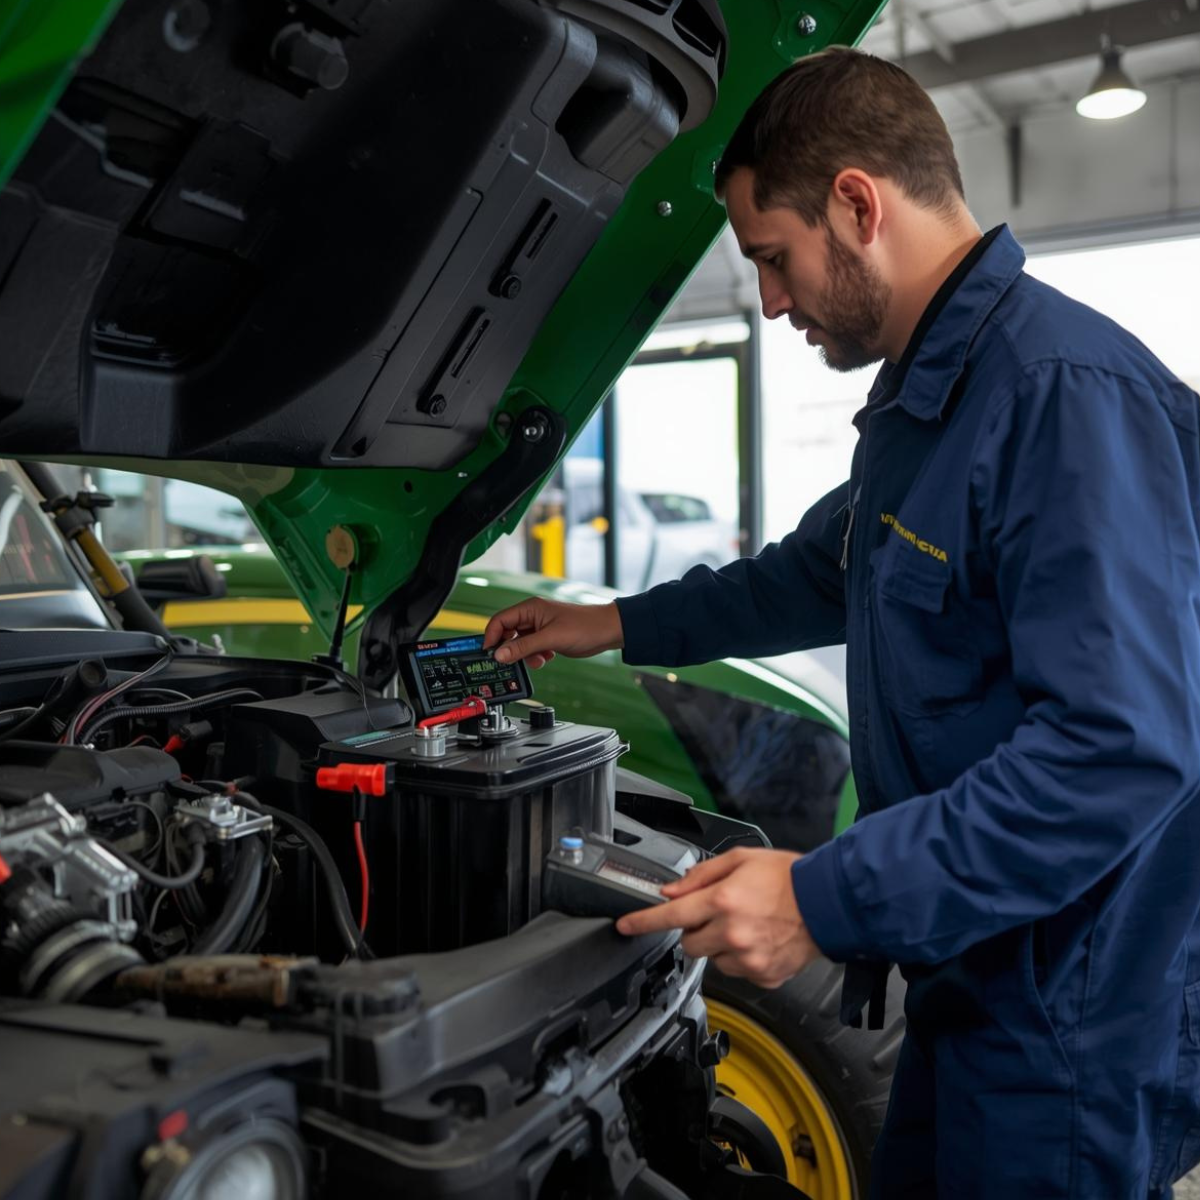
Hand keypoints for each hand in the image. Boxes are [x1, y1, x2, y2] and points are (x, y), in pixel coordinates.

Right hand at [482, 598, 623, 668]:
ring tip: (538, 659)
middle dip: (511, 649)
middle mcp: (532, 616)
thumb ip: (523, 647)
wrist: (608, 631)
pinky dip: (535, 656)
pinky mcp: (547, 637)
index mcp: (530, 608)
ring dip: (525, 655)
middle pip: (508, 633)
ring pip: (520, 643)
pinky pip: (532, 648)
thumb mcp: (550, 638)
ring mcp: (540, 627)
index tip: (489, 653)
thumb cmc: (585, 626)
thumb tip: (500, 654)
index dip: (492, 637)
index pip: (500, 620)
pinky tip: (547, 657)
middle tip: (512, 662)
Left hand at [615, 847, 820, 987]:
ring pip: (712, 959)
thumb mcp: (740, 860)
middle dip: (695, 929)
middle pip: (688, 942)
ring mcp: (748, 958)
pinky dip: (740, 958)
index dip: (643, 921)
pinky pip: (736, 971)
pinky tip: (758, 940)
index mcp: (724, 901)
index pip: (671, 915)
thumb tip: (672, 889)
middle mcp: (732, 933)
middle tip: (717, 914)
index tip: (625, 926)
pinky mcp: (763, 976)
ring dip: (719, 945)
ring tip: (745, 925)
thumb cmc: (788, 877)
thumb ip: (702, 875)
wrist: (828, 903)